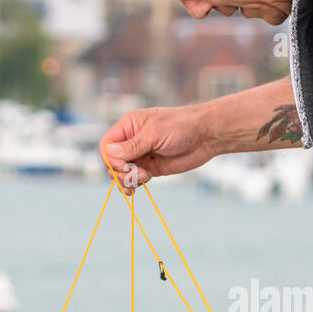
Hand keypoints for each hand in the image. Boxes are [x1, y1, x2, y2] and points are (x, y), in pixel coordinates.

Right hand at [100, 105, 216, 188]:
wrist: (205, 136)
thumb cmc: (181, 126)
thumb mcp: (154, 134)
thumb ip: (132, 146)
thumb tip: (109, 152)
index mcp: (128, 126)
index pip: (107, 145)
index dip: (110, 159)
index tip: (124, 166)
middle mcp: (131, 141)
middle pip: (112, 162)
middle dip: (120, 172)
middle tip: (138, 173)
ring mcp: (141, 156)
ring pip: (122, 173)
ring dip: (128, 180)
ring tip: (145, 177)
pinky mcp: (151, 168)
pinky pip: (135, 179)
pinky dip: (134, 184)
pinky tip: (139, 185)